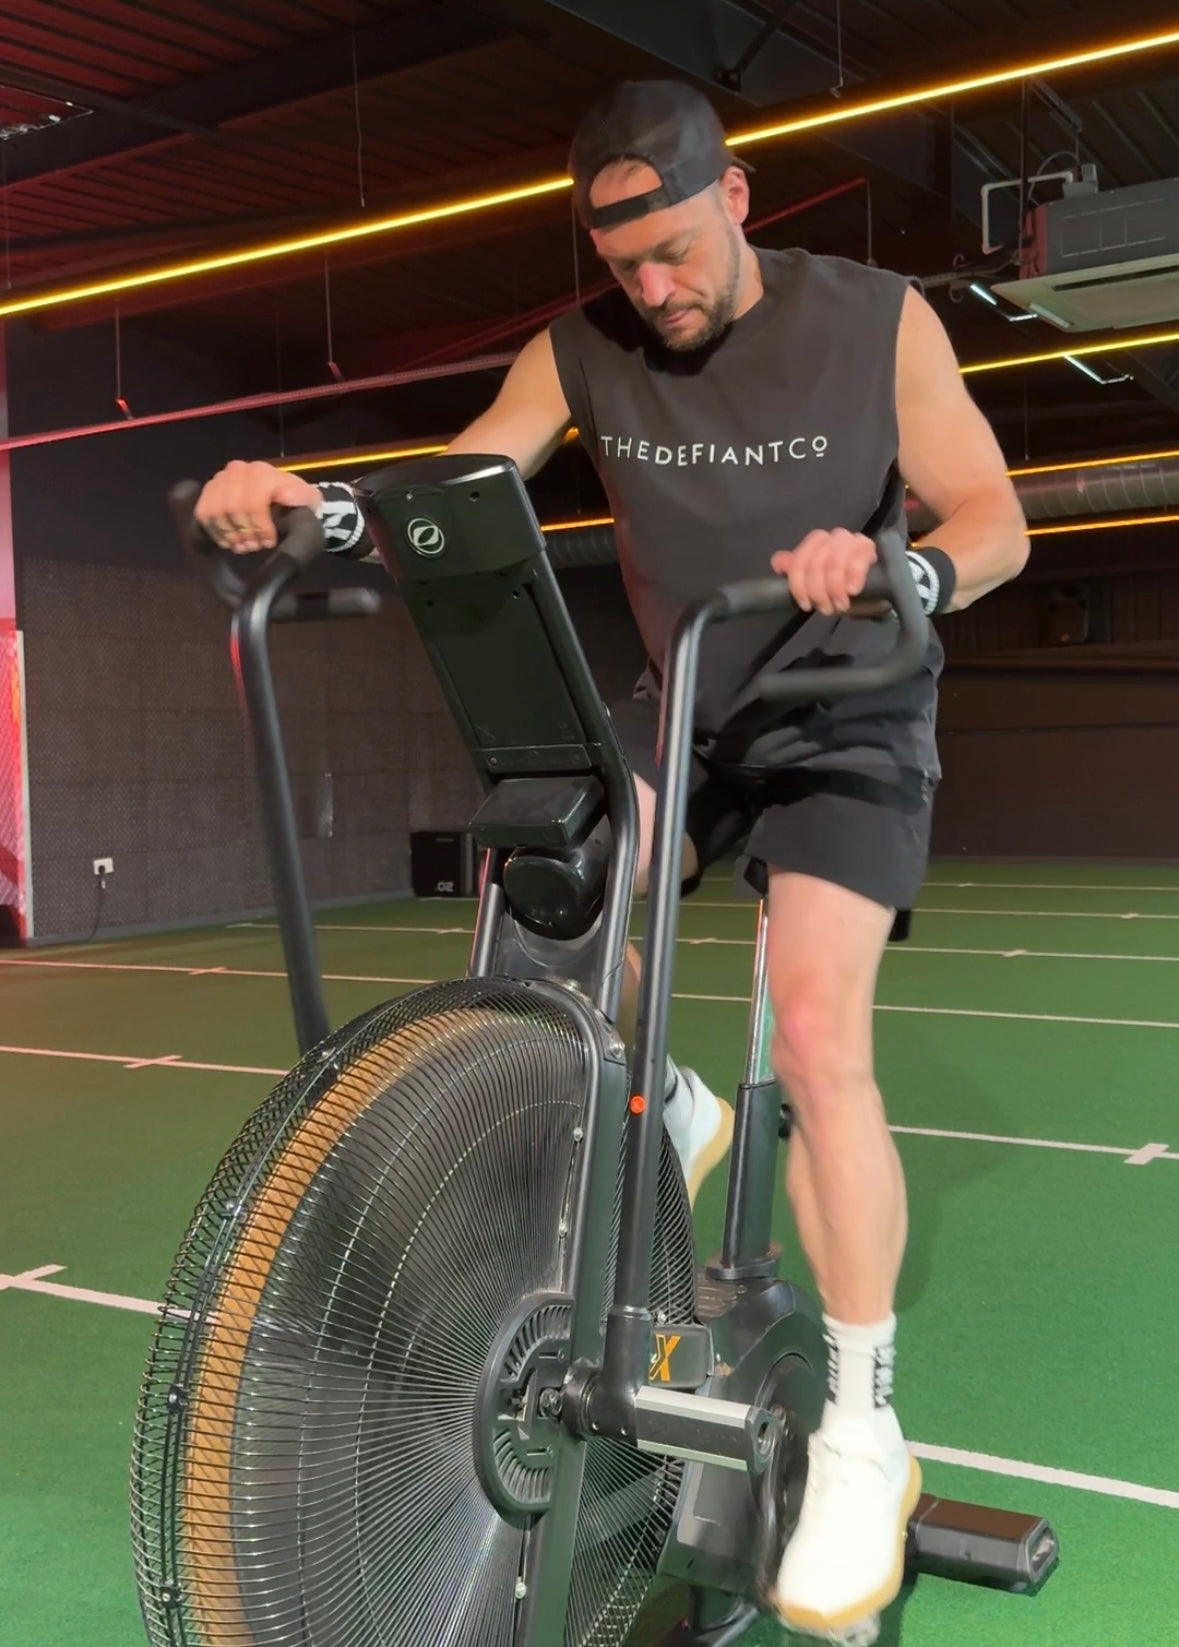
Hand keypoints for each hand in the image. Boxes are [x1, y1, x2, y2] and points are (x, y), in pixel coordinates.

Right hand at [194, 460, 320, 553]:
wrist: (282, 497)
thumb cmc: (295, 502)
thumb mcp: (308, 500)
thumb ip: (303, 497)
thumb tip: (287, 497)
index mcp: (263, 472)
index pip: (254, 503)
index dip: (260, 527)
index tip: (268, 542)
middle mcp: (239, 470)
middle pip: (233, 508)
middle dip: (244, 533)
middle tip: (254, 547)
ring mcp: (222, 478)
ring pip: (216, 511)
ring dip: (229, 534)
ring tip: (242, 546)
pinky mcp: (210, 489)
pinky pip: (203, 512)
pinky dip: (214, 531)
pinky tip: (227, 541)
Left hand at [770, 528, 880, 616]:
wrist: (874, 589)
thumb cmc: (841, 585)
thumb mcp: (815, 581)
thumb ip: (797, 570)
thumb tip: (779, 563)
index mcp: (816, 541)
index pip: (799, 560)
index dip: (798, 585)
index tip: (805, 605)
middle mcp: (833, 537)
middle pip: (815, 563)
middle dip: (818, 591)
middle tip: (825, 608)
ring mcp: (852, 540)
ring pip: (834, 563)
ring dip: (835, 589)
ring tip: (840, 605)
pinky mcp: (869, 548)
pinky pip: (857, 562)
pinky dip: (853, 578)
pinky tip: (852, 591)